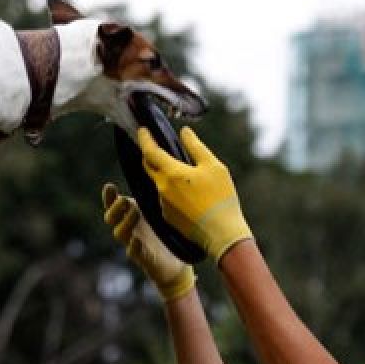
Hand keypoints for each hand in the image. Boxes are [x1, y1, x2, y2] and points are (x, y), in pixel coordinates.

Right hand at [102, 183, 195, 300]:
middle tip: (125, 200)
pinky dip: (133, 246)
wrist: (176, 262)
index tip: (110, 187)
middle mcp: (130, 228)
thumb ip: (156, 195)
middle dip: (114, 209)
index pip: (113, 205)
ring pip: (119, 233)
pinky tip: (136, 240)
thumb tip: (160, 169)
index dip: (108, 197)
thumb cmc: (167, 232)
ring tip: (136, 213)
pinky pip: (133, 253)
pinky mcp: (143, 258)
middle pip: (110, 218)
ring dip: (125, 222)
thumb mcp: (161, 211)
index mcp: (132, 215)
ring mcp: (134, 242)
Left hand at [136, 127, 252, 262]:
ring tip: (183, 174)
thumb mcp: (214, 167)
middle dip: (149, 155)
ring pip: (159, 183)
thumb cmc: (221, 198)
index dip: (145, 139)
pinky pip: (165, 199)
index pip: (150, 151)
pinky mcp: (168, 218)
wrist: (222, 234)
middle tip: (155, 146)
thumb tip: (184, 132)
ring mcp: (163, 205)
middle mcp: (162, 189)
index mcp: (172, 173)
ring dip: (165, 175)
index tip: (142, 130)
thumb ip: (196, 147)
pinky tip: (188, 194)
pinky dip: (172, 191)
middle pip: (149, 167)